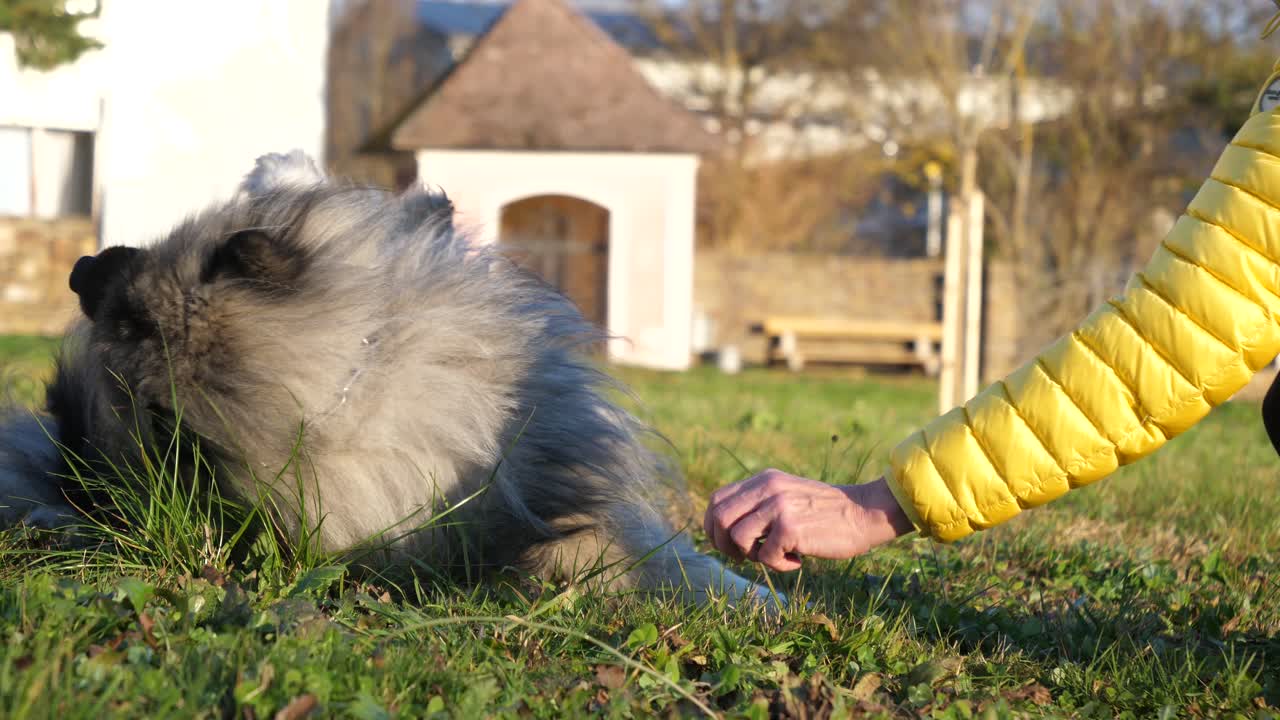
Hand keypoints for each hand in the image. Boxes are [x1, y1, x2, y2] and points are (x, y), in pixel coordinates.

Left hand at [702, 469, 914, 571]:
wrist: (864, 513)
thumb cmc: (825, 513)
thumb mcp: (788, 495)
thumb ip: (760, 504)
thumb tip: (725, 532)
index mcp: (764, 480)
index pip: (717, 500)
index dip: (712, 527)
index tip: (724, 544)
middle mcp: (768, 488)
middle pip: (720, 519)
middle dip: (724, 545)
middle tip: (744, 557)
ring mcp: (778, 507)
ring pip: (737, 539)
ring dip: (752, 556)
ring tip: (775, 556)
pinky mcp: (790, 528)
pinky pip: (765, 556)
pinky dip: (779, 566)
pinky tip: (798, 560)